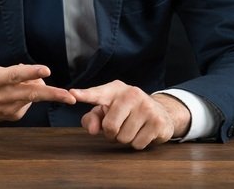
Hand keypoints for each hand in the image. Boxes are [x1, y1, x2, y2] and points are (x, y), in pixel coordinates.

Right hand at [0, 12, 75, 123]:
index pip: (14, 75)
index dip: (31, 72)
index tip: (46, 70)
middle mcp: (0, 96)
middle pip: (31, 94)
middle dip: (52, 95)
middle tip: (69, 96)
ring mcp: (6, 108)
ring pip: (32, 98)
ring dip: (37, 85)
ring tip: (28, 75)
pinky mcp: (10, 115)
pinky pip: (28, 103)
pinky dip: (30, 93)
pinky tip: (19, 86)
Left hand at [69, 81, 190, 149]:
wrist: (161, 112)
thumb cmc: (126, 112)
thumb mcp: (107, 111)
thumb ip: (92, 119)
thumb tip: (92, 130)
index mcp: (115, 89)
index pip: (97, 93)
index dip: (84, 94)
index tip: (72, 93)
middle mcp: (131, 94)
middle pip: (110, 126)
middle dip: (111, 134)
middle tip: (119, 127)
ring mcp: (146, 107)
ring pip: (124, 138)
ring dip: (125, 139)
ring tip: (132, 128)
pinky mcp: (157, 122)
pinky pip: (137, 144)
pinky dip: (137, 143)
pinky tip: (143, 132)